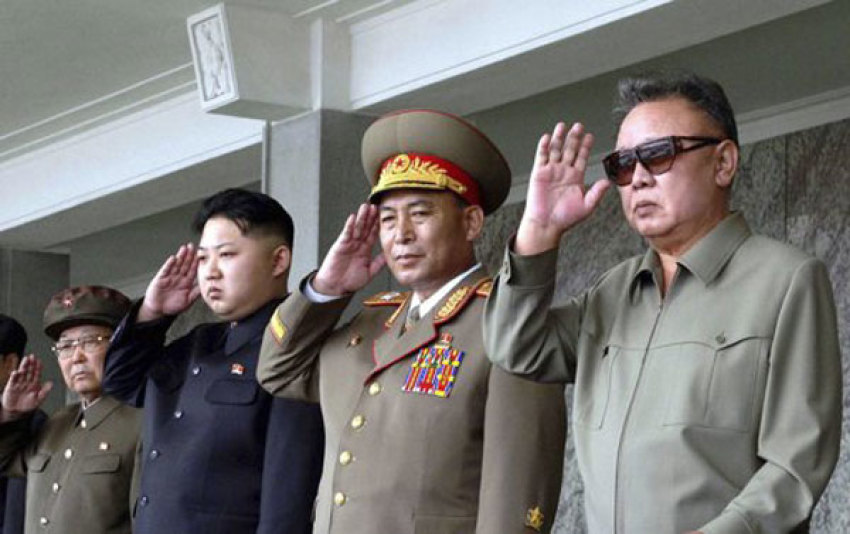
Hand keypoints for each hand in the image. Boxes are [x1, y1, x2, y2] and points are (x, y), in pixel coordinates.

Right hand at [1, 355, 51, 422]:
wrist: (16, 411)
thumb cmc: (28, 405)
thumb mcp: (38, 399)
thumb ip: (44, 391)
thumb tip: (51, 383)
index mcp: (34, 383)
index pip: (36, 373)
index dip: (38, 367)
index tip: (39, 361)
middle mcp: (27, 381)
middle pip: (29, 371)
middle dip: (31, 363)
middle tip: (32, 356)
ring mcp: (19, 383)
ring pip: (21, 373)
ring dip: (23, 366)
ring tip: (25, 360)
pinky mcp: (11, 386)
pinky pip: (13, 380)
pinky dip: (14, 376)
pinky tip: (16, 372)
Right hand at [138, 243, 200, 321]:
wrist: (158, 311)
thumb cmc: (173, 306)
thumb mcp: (188, 301)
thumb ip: (196, 293)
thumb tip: (206, 287)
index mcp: (186, 283)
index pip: (192, 270)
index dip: (196, 262)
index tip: (200, 255)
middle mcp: (178, 278)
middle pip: (185, 264)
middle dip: (189, 255)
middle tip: (193, 246)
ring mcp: (169, 277)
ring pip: (176, 265)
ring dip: (180, 256)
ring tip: (184, 248)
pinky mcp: (160, 279)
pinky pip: (165, 270)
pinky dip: (169, 264)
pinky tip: (173, 258)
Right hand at [313, 204, 385, 295]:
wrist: (335, 288)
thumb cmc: (350, 281)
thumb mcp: (369, 272)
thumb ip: (379, 263)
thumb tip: (390, 256)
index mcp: (365, 250)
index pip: (373, 234)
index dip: (378, 225)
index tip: (383, 215)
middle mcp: (357, 245)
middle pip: (365, 227)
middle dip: (370, 217)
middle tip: (375, 206)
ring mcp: (349, 244)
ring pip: (357, 228)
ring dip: (361, 217)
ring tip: (365, 207)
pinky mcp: (340, 246)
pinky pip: (346, 234)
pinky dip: (349, 226)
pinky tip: (353, 218)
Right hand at [515, 122, 610, 254]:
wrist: (546, 224)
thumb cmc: (566, 218)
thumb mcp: (587, 206)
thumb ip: (597, 193)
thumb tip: (608, 182)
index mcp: (575, 177)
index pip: (582, 157)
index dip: (585, 146)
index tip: (590, 136)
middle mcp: (563, 172)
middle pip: (569, 150)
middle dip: (574, 138)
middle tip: (579, 126)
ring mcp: (551, 171)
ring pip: (556, 150)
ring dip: (559, 138)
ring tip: (563, 126)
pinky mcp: (539, 173)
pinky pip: (541, 157)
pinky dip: (544, 147)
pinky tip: (548, 138)